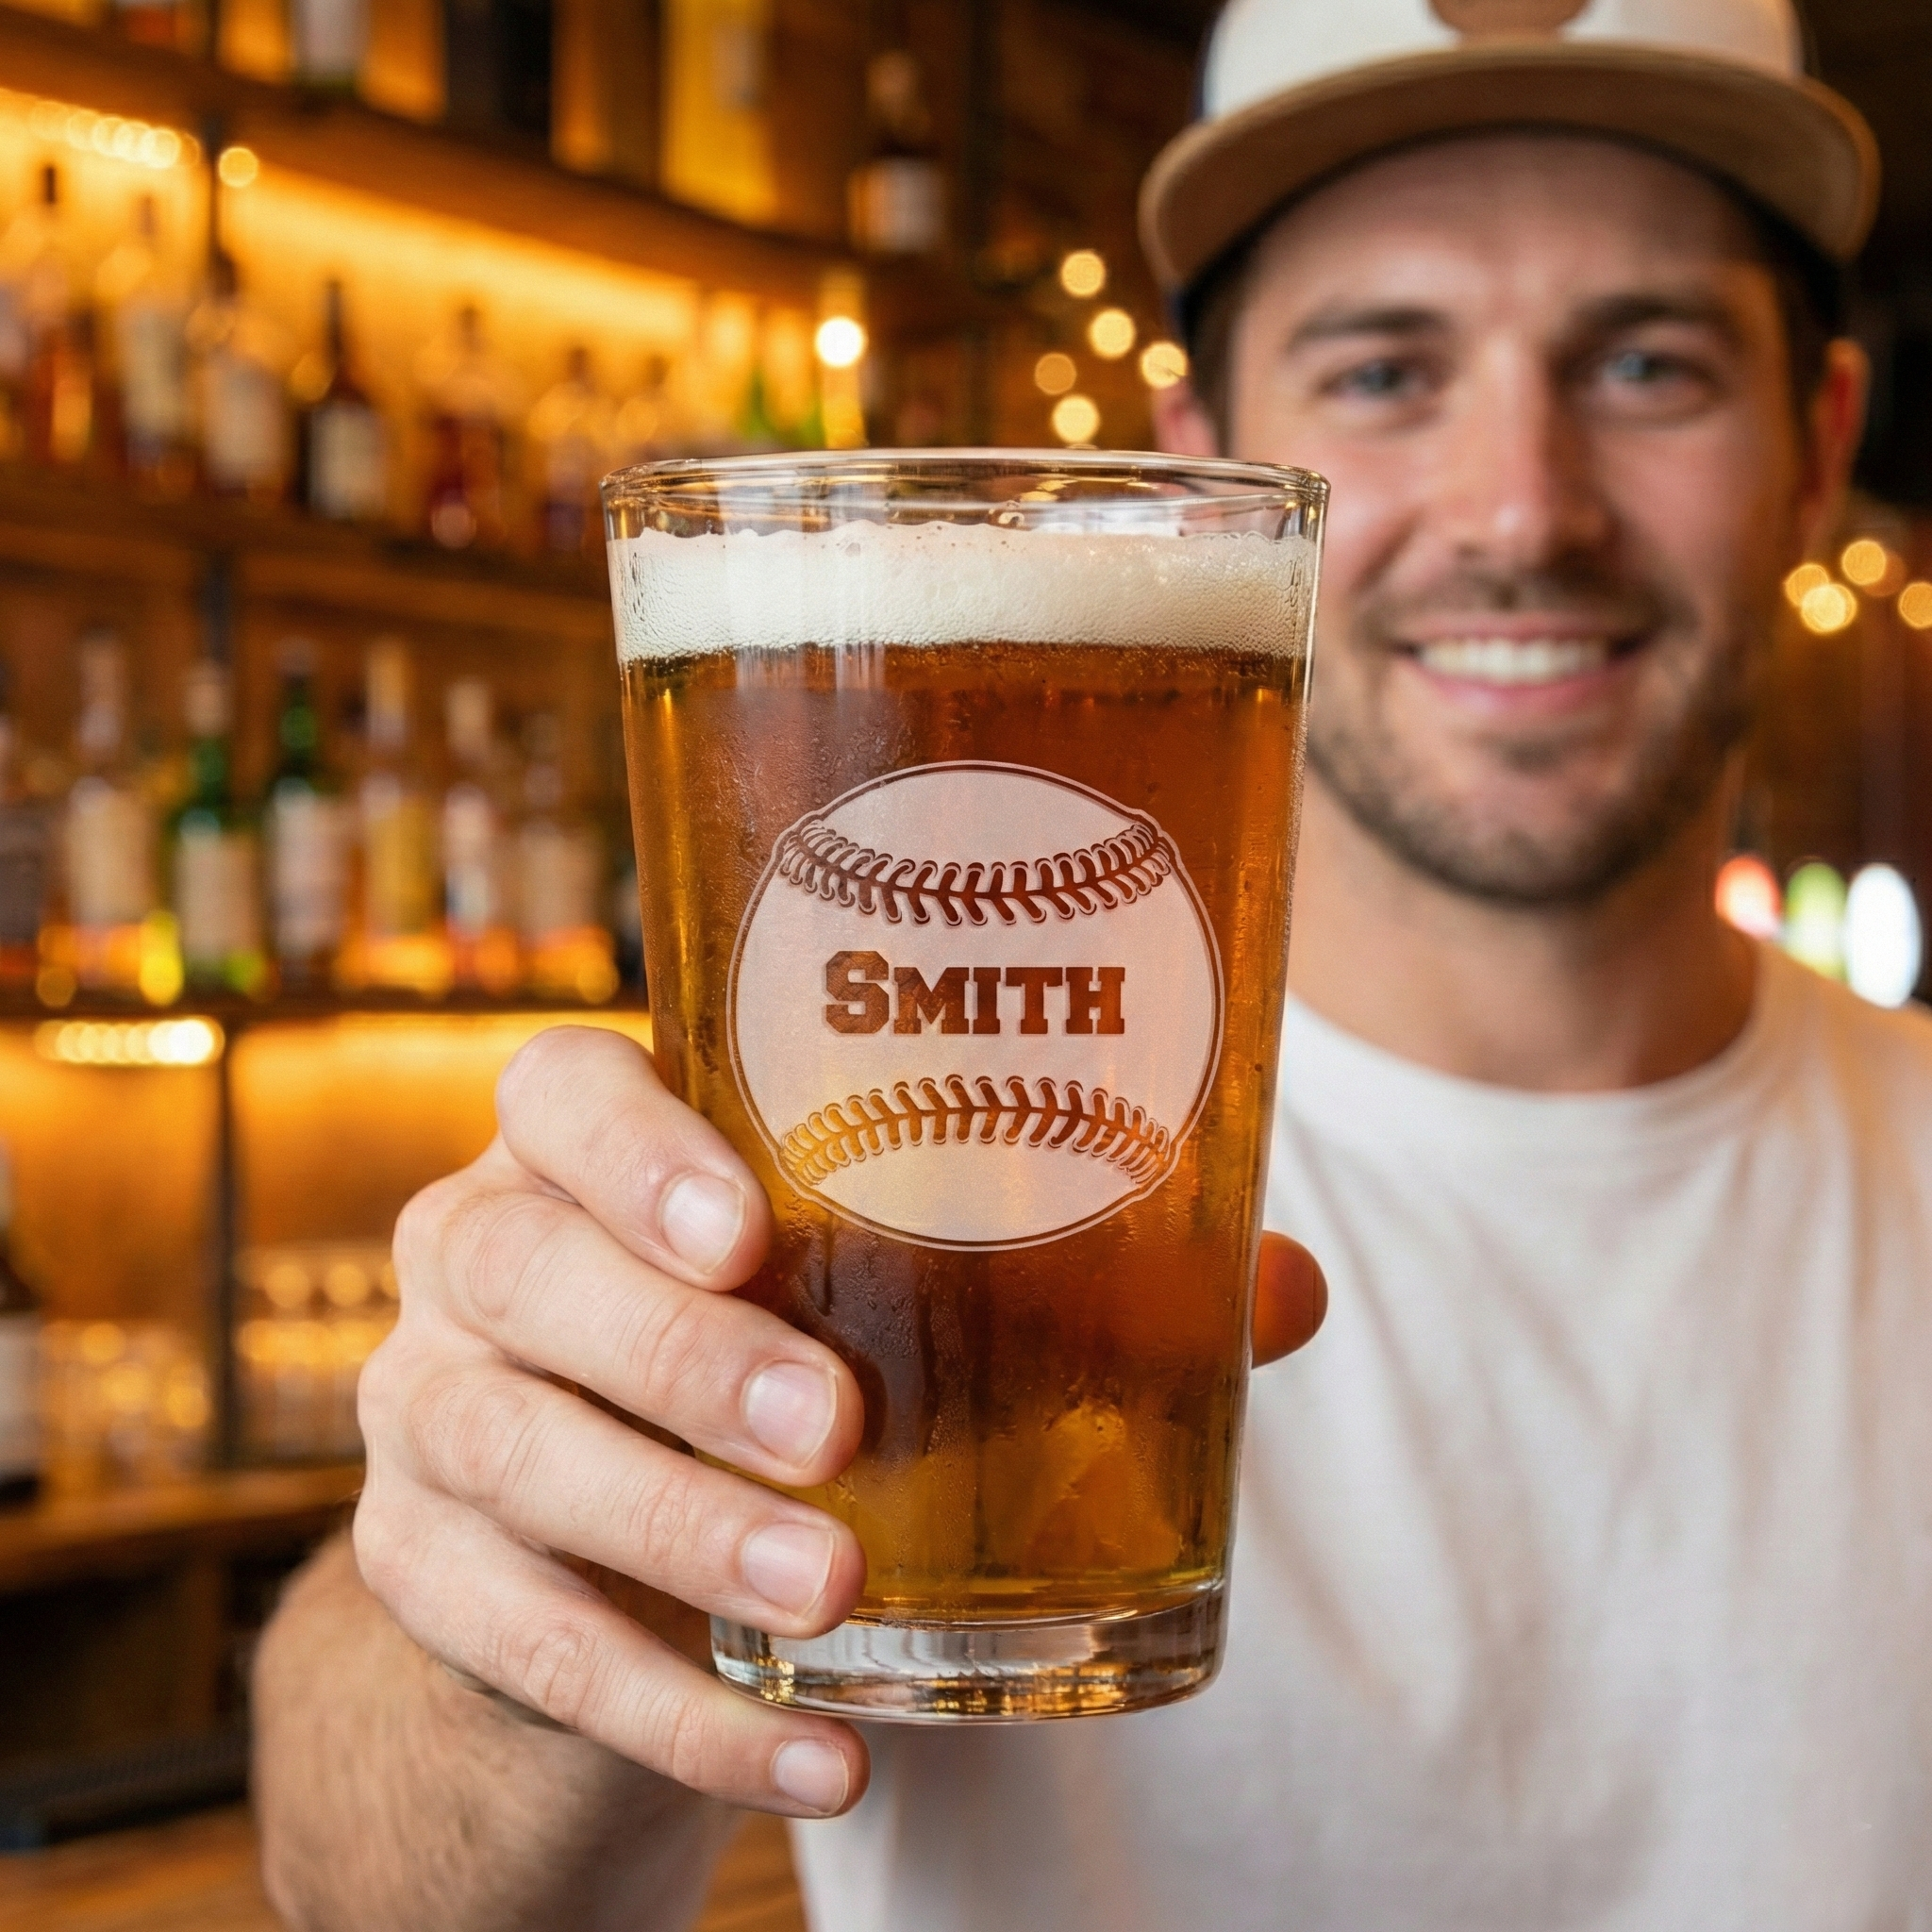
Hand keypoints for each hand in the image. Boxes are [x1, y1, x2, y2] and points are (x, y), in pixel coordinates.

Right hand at [354, 1027, 1325, 1819]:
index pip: (557, 1089)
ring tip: (831, 1597)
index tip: (755, 1227)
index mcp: (583, 1151)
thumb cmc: (770, 1368)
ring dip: (677, 1533)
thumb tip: (1281, 1289)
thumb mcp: (868, 1303)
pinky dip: (676, 1719)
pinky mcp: (421, 1574)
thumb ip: (1063, 1287)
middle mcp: (475, 1255)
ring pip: (507, 1451)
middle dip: (677, 1349)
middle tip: (837, 1430)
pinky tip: (819, 1764)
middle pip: (517, 1266)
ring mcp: (425, 1413)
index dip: (633, 1144)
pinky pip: (524, 1645)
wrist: (592, 1552)